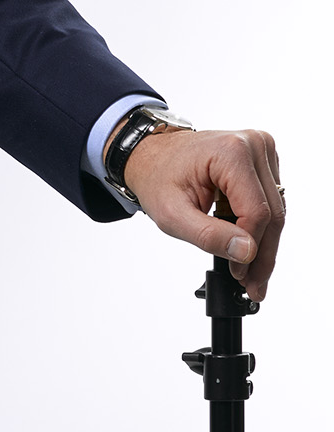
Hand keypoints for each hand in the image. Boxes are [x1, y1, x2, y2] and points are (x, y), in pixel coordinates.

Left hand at [122, 126, 283, 300]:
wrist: (153, 157)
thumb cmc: (158, 179)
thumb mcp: (172, 215)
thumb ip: (209, 235)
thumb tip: (247, 253)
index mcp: (231, 152)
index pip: (256, 211)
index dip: (250, 249)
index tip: (239, 275)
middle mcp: (253, 145)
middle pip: (272, 213)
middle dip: (263, 255)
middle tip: (254, 286)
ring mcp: (262, 150)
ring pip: (276, 210)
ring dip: (265, 245)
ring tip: (251, 275)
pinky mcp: (263, 161)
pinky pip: (270, 202)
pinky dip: (261, 228)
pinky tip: (249, 248)